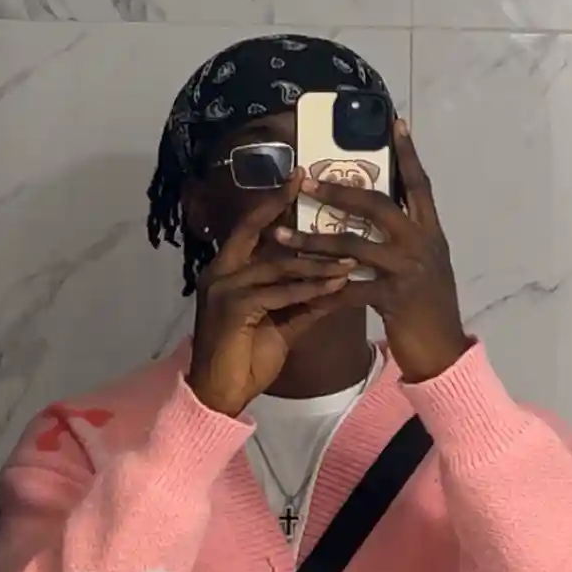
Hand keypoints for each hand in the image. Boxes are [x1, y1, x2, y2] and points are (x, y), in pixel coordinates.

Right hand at [188, 178, 355, 417]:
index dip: (273, 202)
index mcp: (228, 269)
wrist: (222, 394)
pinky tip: (335, 288)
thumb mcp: (283, 321)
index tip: (298, 178)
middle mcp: (220, 270)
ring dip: (317, 262)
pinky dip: (308, 291)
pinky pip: (278, 293)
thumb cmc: (247, 357)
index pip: (252, 227)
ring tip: (351, 256)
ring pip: (277, 265)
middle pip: (255, 230)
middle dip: (282, 205)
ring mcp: (223, 287)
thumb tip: (338, 279)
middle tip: (311, 182)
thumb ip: (305, 298)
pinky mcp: (232, 308)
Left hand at [277, 123, 469, 384]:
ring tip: (280, 235)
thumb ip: (403, 235)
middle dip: (339, 192)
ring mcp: (409, 270)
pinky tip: (296, 289)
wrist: (444, 351)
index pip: (418, 183)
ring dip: (312, 242)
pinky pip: (348, 289)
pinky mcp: (394, 299)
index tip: (394, 121)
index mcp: (430, 230)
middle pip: (378, 205)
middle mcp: (422, 243)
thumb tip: (376, 205)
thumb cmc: (427, 305)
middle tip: (306, 179)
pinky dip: (321, 289)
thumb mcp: (422, 262)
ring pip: (353, 246)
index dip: (407, 153)